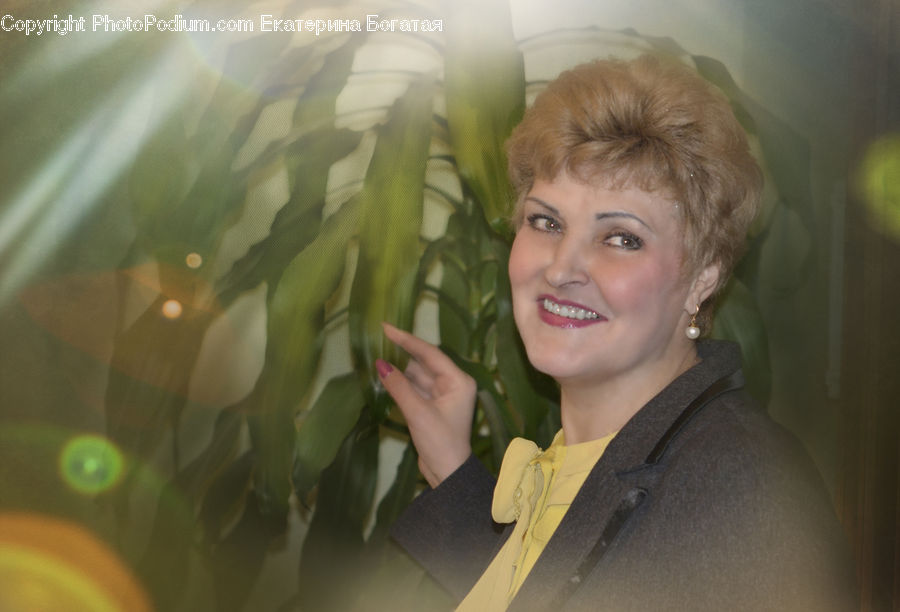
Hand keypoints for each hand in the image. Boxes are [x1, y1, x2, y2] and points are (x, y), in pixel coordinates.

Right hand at [378, 322, 474, 487]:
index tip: (386, 328)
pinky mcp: (431, 407)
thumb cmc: (439, 442)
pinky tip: (384, 376)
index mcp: (458, 381)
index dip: (407, 340)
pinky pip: (414, 388)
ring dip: (399, 369)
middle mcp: (452, 384)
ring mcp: (442, 396)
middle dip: (401, 353)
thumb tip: (380, 364)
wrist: (448, 474)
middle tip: (378, 339)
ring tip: (376, 356)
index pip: (430, 354)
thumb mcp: (417, 413)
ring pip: (417, 375)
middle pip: (423, 362)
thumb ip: (398, 386)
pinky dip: (400, 383)